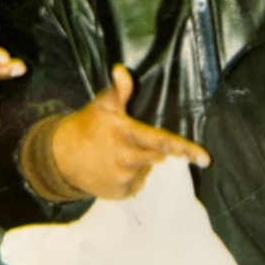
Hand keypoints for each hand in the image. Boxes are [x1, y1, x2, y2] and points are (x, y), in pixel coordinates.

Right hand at [50, 64, 210, 199]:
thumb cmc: (86, 126)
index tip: (205, 158)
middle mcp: (128, 161)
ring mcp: (124, 180)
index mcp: (128, 136)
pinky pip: (136, 185)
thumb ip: (119, 90)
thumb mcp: (102, 105)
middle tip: (129, 140)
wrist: (60, 157)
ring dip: (139, 163)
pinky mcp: (119, 194)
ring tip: (117, 153)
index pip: (163, 142)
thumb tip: (121, 70)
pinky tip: (114, 167)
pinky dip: (130, 177)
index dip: (186, 149)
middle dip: (150, 149)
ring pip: (146, 170)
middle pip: (156, 156)